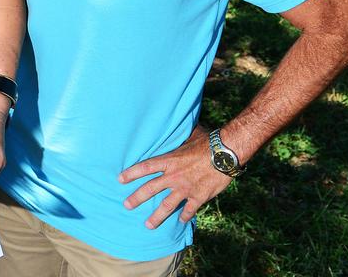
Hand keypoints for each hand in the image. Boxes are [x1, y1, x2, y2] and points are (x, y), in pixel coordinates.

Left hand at [118, 125, 232, 228]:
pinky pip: (189, 210)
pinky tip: (181, 221)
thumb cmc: (208, 141)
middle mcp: (174, 176)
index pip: (144, 167)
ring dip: (157, 216)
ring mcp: (186, 188)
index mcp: (169, 160)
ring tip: (148, 225)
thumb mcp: (190, 136)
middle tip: (126, 206)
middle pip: (150, 189)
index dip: (131, 174)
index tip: (120, 179)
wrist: (226, 154)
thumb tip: (176, 123)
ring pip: (167, 206)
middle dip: (137, 198)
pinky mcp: (199, 197)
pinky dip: (185, 216)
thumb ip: (180, 136)